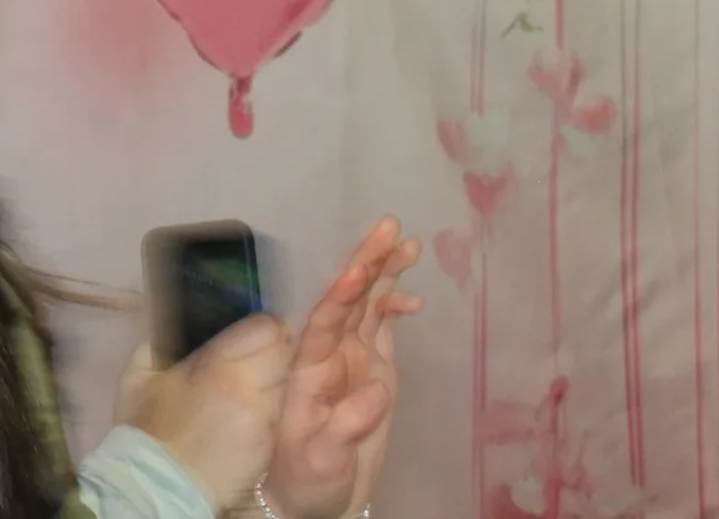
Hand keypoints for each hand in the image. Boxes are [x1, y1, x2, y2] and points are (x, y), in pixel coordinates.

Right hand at [118, 315, 292, 509]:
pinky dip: (274, 411)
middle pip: (287, 353)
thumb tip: (174, 332)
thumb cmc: (147, 428)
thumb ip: (157, 347)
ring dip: (278, 382)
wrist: (161, 482)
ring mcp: (264, 417)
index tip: (253, 334)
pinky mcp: (271, 444)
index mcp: (218, 363)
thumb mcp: (136, 377)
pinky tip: (254, 417)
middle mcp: (250, 386)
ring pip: (289, 385)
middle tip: (258, 359)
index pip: (266, 328)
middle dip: (277, 352)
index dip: (264, 328)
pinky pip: (281, 415)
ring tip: (257, 389)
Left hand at [262, 217, 422, 518]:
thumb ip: (346, 424)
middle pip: (346, 298)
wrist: (315, 496)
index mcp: (308, 368)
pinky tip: (412, 297)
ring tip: (407, 243)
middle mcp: (328, 353)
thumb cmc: (306, 476)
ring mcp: (350, 357)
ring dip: (384, 272)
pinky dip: (394, 307)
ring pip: (366, 304)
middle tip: (389, 226)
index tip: (358, 268)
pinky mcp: (371, 368)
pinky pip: (381, 327)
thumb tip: (378, 391)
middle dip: (366, 261)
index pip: (324, 321)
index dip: (340, 294)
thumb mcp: (320, 457)